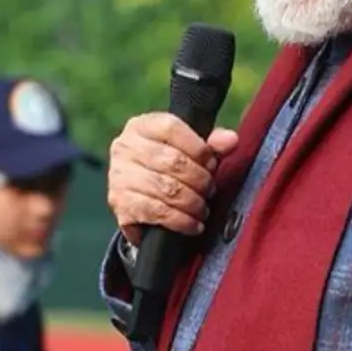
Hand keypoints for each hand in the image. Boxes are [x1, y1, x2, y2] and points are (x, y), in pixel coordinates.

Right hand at [106, 112, 238, 246]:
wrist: (139, 198)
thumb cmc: (167, 168)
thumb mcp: (189, 150)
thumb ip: (212, 143)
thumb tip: (231, 140)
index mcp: (142, 126)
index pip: (172, 129)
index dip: (198, 148)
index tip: (211, 163)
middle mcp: (125, 147)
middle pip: (172, 161)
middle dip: (199, 179)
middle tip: (210, 189)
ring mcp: (119, 176)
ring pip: (166, 189)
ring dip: (192, 202)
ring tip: (202, 208)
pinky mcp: (121, 204)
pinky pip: (157, 212)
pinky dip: (181, 220)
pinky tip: (192, 224)